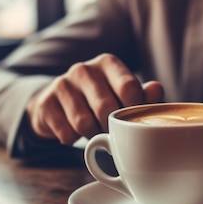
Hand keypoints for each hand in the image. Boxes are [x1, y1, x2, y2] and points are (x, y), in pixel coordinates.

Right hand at [25, 53, 163, 144]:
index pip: (128, 87)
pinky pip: (66, 133)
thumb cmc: (100, 100)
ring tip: (94, 132)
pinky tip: (74, 131)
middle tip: (111, 131)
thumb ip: (143, 94)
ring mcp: (62, 84)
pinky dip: (74, 139)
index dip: (132, 110)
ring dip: (92, 135)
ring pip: (84, 122)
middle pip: (106, 108)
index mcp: (108, 63)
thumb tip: (156, 90)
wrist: (57, 104)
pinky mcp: (45, 103)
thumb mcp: (123, 95)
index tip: (131, 120)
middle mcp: (84, 69)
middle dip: (111, 127)